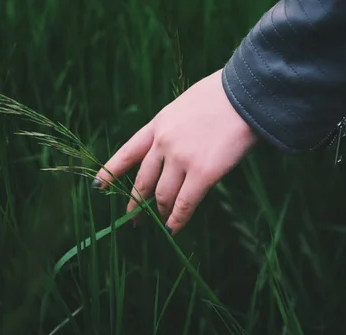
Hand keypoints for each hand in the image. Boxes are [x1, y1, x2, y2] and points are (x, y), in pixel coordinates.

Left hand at [93, 69, 257, 234]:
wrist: (246, 93)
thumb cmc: (224, 95)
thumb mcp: (187, 104)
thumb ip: (177, 128)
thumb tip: (178, 151)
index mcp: (158, 123)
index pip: (128, 152)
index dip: (111, 171)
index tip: (99, 186)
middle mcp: (163, 143)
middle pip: (143, 180)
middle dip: (136, 203)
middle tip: (133, 218)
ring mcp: (181, 159)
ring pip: (162, 196)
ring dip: (161, 213)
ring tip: (162, 224)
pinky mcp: (203, 173)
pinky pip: (185, 204)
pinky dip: (177, 220)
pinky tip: (173, 229)